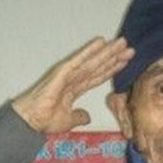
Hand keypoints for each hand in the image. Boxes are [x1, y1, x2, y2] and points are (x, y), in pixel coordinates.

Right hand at [12, 37, 133, 133]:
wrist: (32, 120)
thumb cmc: (45, 119)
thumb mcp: (68, 121)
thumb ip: (79, 117)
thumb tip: (87, 117)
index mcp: (74, 89)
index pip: (98, 77)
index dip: (112, 69)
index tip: (125, 62)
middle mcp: (73, 78)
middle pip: (99, 66)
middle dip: (114, 57)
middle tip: (130, 48)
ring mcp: (69, 73)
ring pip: (93, 61)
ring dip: (108, 52)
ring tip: (122, 43)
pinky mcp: (63, 72)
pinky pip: (79, 60)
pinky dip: (90, 51)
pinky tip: (101, 42)